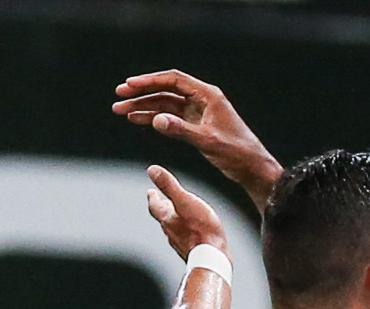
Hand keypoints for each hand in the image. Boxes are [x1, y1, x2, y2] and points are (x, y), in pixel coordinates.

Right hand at [112, 70, 278, 207]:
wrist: (250, 166)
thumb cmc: (236, 151)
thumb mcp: (207, 141)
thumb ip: (181, 130)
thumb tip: (156, 120)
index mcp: (207, 95)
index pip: (174, 81)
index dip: (150, 81)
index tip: (129, 85)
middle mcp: (201, 99)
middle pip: (166, 90)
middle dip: (141, 93)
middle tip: (118, 97)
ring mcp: (197, 111)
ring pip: (165, 104)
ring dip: (143, 107)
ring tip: (121, 111)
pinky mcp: (195, 124)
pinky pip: (170, 118)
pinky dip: (153, 118)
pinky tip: (137, 119)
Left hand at [145, 165, 226, 261]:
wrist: (211, 257)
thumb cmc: (201, 229)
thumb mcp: (185, 201)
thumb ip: (169, 185)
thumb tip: (152, 170)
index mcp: (167, 218)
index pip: (155, 206)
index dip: (153, 197)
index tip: (150, 191)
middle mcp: (171, 231)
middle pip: (163, 217)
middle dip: (163, 207)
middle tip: (161, 200)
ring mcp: (180, 242)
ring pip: (174, 228)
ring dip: (174, 219)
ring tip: (177, 213)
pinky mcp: (191, 249)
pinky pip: (185, 237)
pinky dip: (185, 230)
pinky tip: (192, 230)